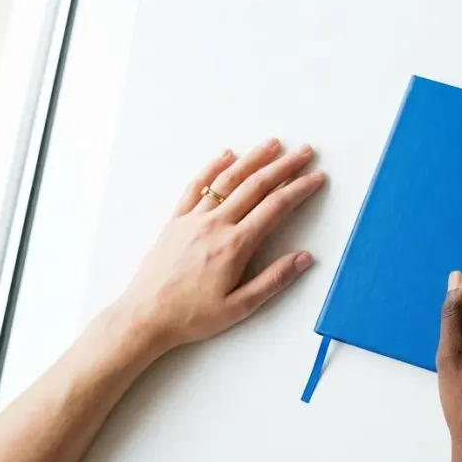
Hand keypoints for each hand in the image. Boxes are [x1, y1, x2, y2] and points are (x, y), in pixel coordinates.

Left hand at [115, 138, 326, 351]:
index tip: (316, 178)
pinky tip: (226, 155)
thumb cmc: (192, 316)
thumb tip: (305, 258)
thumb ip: (274, 280)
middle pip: (256, 186)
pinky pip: (195, 186)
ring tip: (272, 144)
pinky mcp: (175, 220)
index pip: (276, 207)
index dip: (299, 189)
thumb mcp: (240, 307)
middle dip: (284, 166)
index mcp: (235, 245)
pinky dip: (212, 168)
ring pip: (227, 180)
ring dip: (253, 158)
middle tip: (304, 152)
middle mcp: (215, 225)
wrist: (144, 317)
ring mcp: (193, 219)